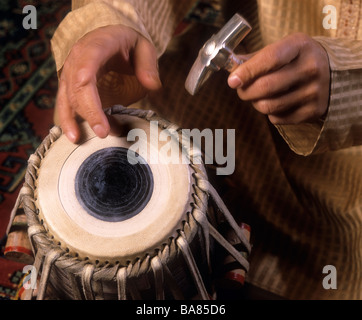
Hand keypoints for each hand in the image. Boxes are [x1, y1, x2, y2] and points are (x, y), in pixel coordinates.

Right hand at [55, 25, 161, 142]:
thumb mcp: (144, 47)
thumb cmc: (128, 43)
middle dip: (88, 114)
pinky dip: (69, 119)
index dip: (90, 99)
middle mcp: (77, 59)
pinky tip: (75, 135)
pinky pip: (65, 102)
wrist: (109, 35)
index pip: (86, 72)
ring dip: (71, 120)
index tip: (100, 120)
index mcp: (94, 47)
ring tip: (77, 139)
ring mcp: (70, 72)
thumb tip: (153, 86)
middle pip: (76, 90)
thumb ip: (148, 65)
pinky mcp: (70, 84)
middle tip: (104, 134)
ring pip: (66, 98)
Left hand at [228, 33, 329, 124]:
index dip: (248, 71)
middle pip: (265, 86)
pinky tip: (276, 103)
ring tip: (257, 97)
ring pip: (268, 106)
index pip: (270, 58)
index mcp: (300, 46)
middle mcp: (311, 68)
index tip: (232, 81)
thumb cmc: (298, 60)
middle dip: (245, 91)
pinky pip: (277, 118)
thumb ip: (256, 58)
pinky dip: (269, 113)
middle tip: (241, 90)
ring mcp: (314, 92)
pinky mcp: (313, 112)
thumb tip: (232, 69)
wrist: (333, 75)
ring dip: (255, 103)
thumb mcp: (283, 49)